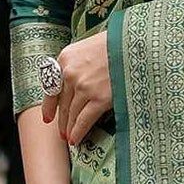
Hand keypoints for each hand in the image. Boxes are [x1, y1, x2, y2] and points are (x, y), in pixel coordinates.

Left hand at [41, 30, 110, 145]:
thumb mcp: (89, 46)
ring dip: (69, 129)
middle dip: (61, 120)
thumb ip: (79, 63)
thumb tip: (76, 81)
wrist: (135, 46)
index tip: (48, 117)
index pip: (51, 86)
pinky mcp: (99, 99)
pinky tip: (75, 139)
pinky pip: (84, 120)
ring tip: (69, 138)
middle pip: (62, 103)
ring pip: (72, 114)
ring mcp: (84, 87)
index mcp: (65, 58)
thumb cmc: (117, 43)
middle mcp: (70, 73)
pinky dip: (78, 132)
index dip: (49, 105)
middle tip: (61, 132)